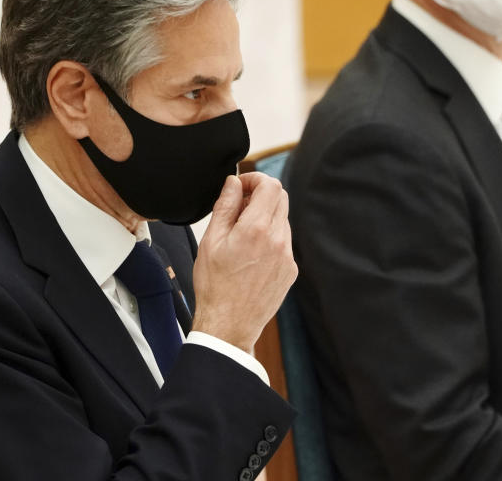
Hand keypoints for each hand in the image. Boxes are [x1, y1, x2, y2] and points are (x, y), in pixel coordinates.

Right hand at [190, 173, 296, 352]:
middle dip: (260, 194)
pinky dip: (269, 236)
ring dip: (264, 216)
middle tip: (238, 207)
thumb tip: (233, 182)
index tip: (240, 186)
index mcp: (256, 230)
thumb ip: (225, 206)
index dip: (254, 179)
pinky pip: (283, 241)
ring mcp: (287, 256)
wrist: (229, 323)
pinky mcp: (291, 270)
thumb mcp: (211, 240)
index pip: (270, 185)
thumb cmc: (214, 285)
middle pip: (280, 198)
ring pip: (282, 219)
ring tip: (241, 234)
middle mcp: (277, 240)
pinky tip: (250, 253)